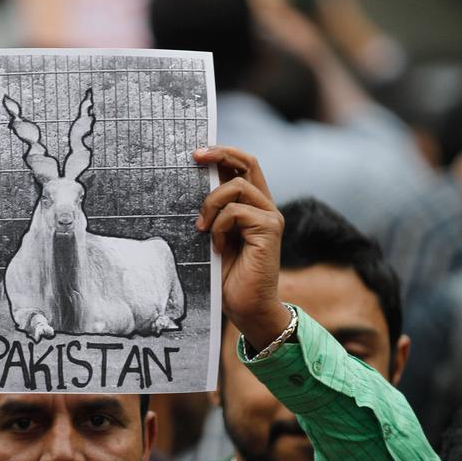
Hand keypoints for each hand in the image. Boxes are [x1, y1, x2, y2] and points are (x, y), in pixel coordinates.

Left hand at [193, 146, 291, 351]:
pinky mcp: (270, 229)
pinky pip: (236, 212)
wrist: (246, 308)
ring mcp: (270, 217)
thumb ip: (212, 212)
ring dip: (211, 205)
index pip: (243, 166)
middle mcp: (265, 206)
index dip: (222, 153)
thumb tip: (191, 183)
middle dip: (219, 154)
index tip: (195, 153)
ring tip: (202, 229)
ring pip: (237, 187)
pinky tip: (217, 247)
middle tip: (194, 157)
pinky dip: (219, 226)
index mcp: (252, 205)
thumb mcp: (214, 237)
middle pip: (248, 162)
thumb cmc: (227, 277)